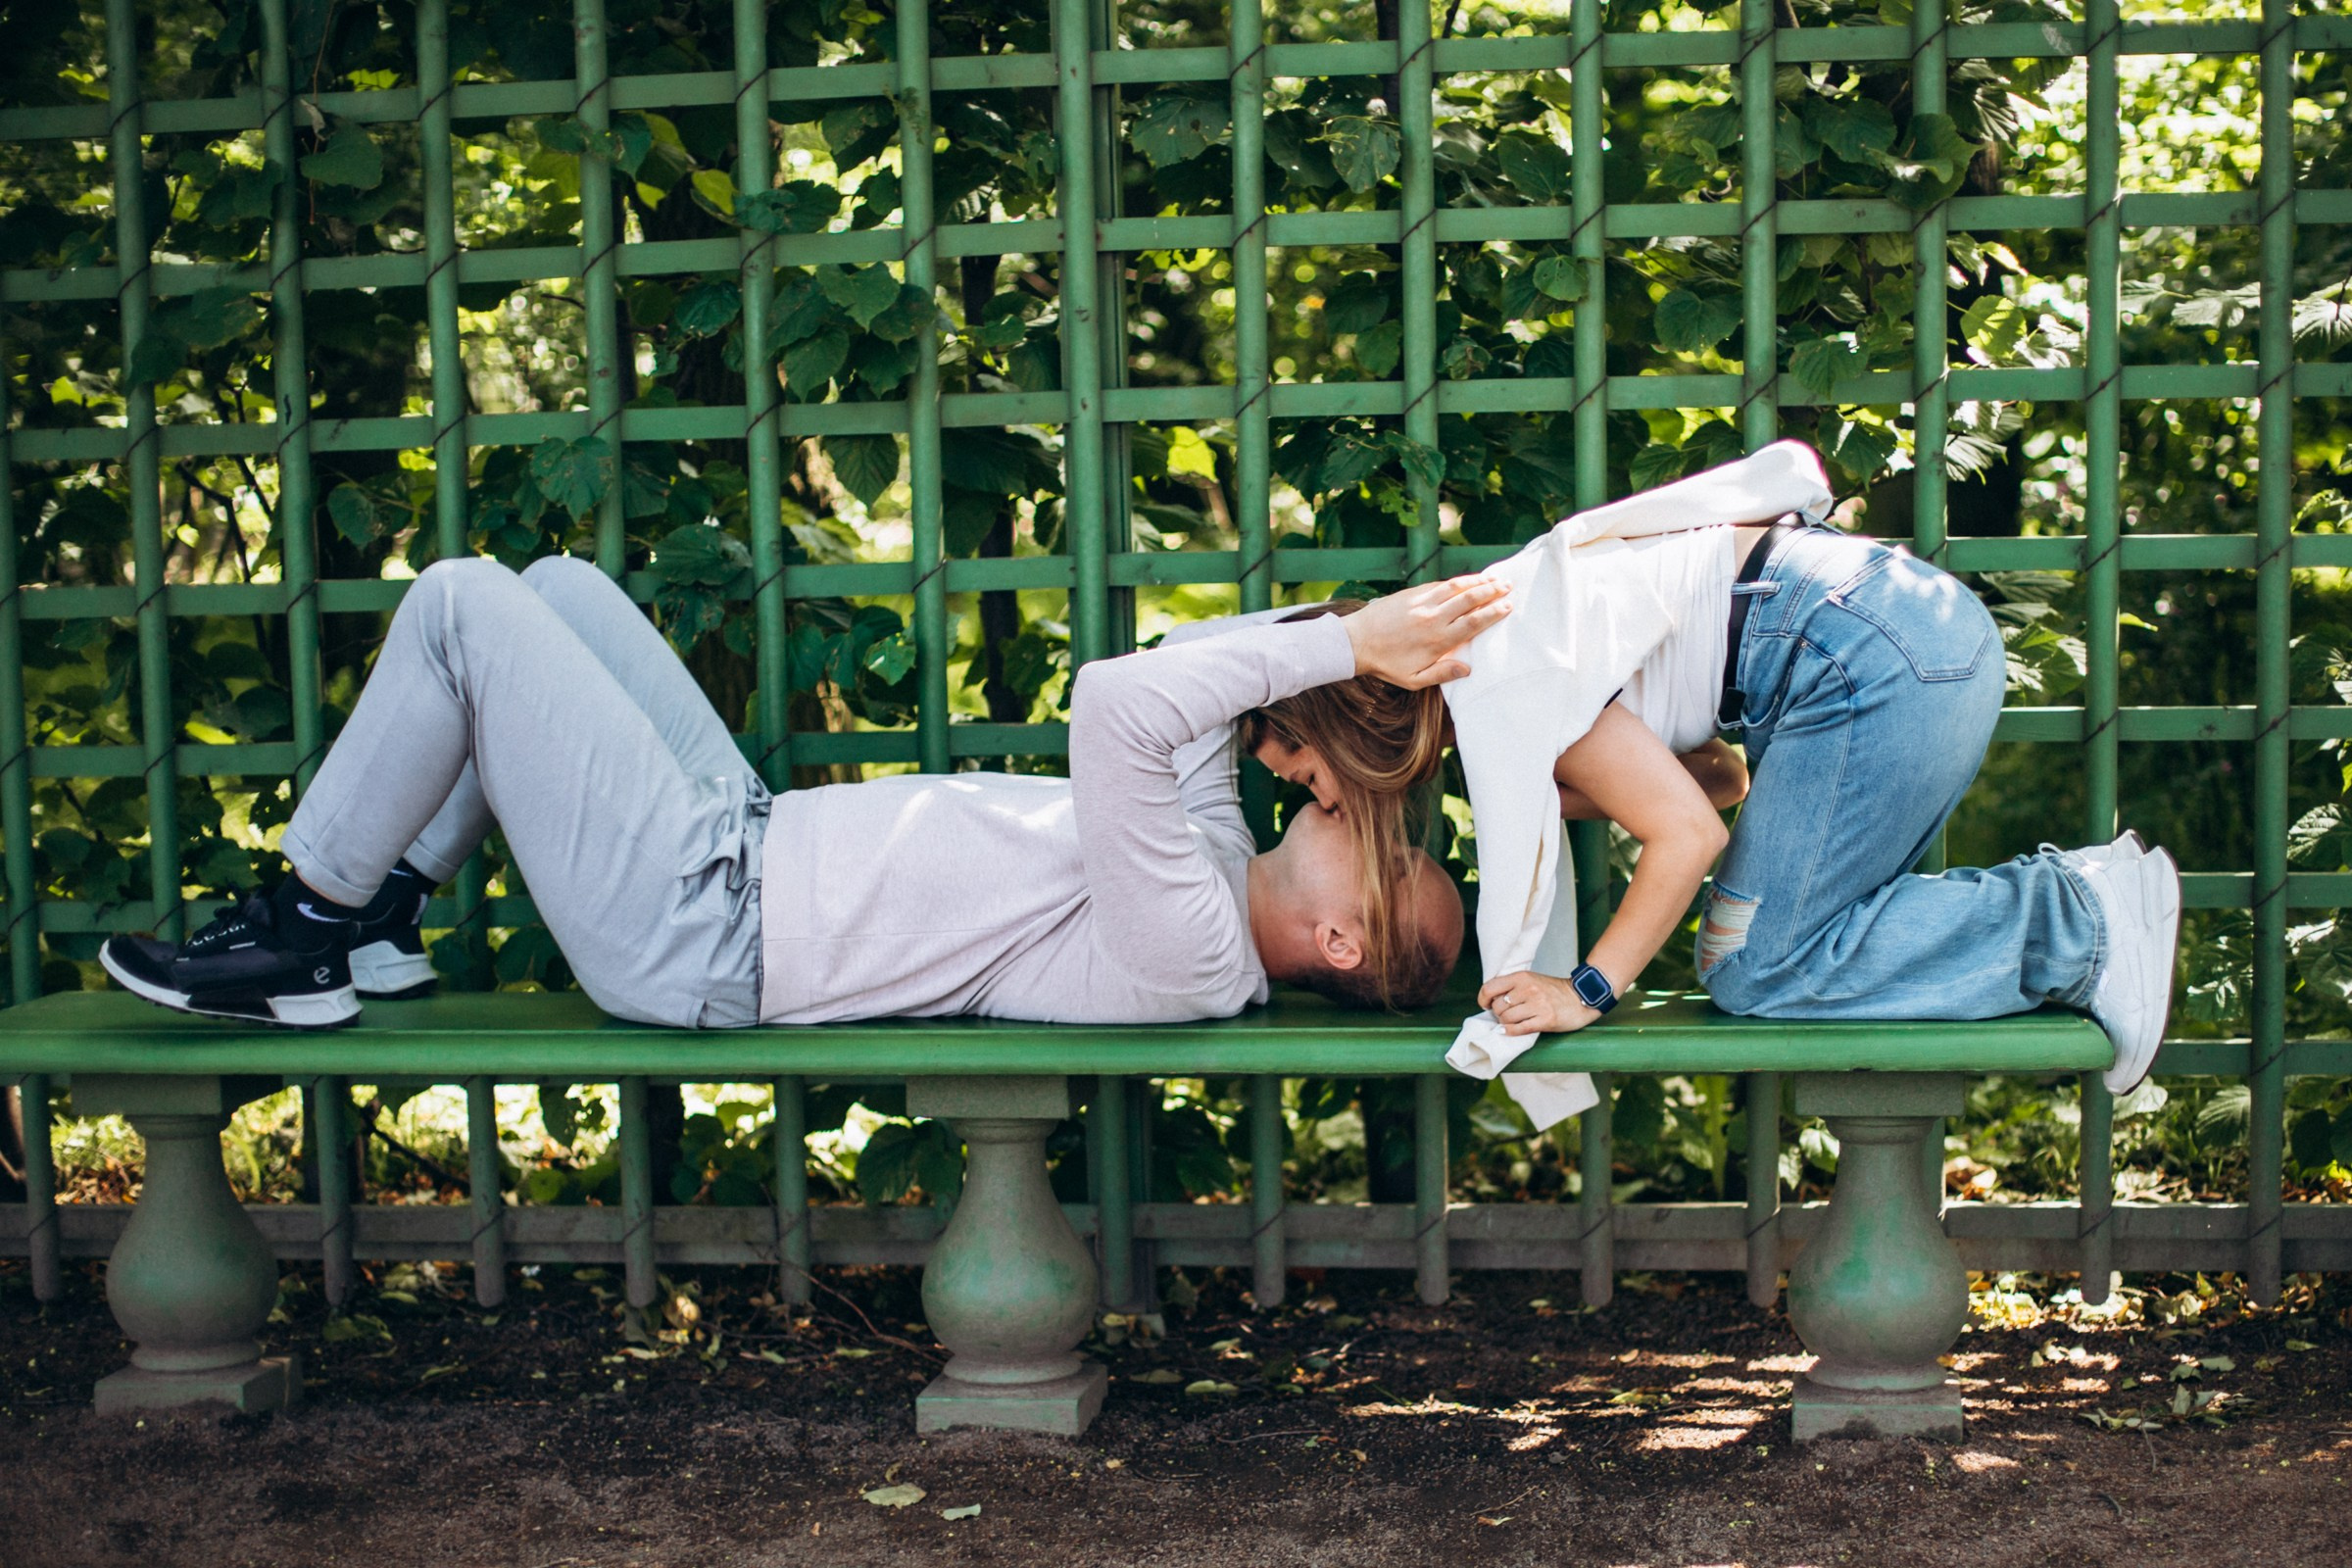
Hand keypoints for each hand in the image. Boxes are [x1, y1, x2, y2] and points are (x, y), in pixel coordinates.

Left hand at [1342, 574, 1512, 687]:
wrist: (1356, 642)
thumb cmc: (1386, 664)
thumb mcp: (1413, 680)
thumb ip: (1442, 674)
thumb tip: (1467, 669)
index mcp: (1437, 640)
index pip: (1472, 622)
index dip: (1493, 613)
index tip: (1508, 606)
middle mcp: (1433, 618)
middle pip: (1469, 600)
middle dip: (1491, 591)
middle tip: (1508, 586)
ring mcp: (1422, 603)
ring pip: (1455, 587)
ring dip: (1477, 581)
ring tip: (1494, 577)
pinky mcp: (1411, 594)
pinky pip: (1439, 584)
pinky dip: (1456, 581)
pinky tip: (1467, 580)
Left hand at [1477, 971, 1599, 1036]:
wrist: (1581, 997)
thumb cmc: (1553, 990)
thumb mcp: (1531, 979)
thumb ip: (1512, 986)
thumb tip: (1490, 1001)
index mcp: (1522, 977)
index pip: (1490, 988)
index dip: (1483, 999)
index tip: (1486, 1005)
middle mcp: (1528, 989)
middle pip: (1498, 1007)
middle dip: (1498, 1013)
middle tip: (1506, 1014)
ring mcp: (1538, 1005)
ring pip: (1506, 1019)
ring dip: (1505, 1023)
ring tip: (1513, 1021)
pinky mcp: (1546, 1020)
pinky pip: (1519, 1029)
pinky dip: (1511, 1031)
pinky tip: (1510, 1030)